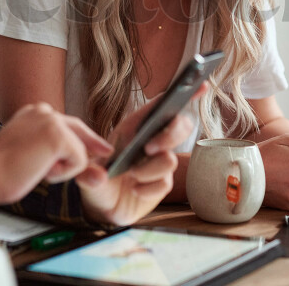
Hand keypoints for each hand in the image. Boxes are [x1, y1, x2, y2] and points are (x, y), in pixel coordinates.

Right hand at [0, 103, 113, 205]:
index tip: (102, 147)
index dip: (86, 137)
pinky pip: (79, 162)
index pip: (67, 123)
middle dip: (92, 145)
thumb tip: (87, 163)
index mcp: (33, 113)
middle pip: (79, 130)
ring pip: (79, 151)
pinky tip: (41, 171)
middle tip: (107, 151)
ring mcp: (52, 121)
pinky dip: (63, 174)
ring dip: (63, 169)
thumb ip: (55, 153)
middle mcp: (43, 111)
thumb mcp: (32, 156)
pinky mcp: (58, 136)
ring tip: (36, 169)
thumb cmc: (0, 171)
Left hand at [77, 82, 207, 225]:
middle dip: (170, 136)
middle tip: (149, 148)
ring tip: (132, 176)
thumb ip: (89, 169)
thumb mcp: (87, 166)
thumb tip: (101, 174)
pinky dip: (148, 189)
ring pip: (170, 160)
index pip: (163, 104)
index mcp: (136, 125)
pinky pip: (165, 184)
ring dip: (150, 169)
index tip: (201, 85)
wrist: (100, 204)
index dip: (184, 92)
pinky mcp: (162, 184)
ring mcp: (159, 162)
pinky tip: (135, 190)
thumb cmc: (96, 175)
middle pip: (181, 126)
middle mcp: (152, 140)